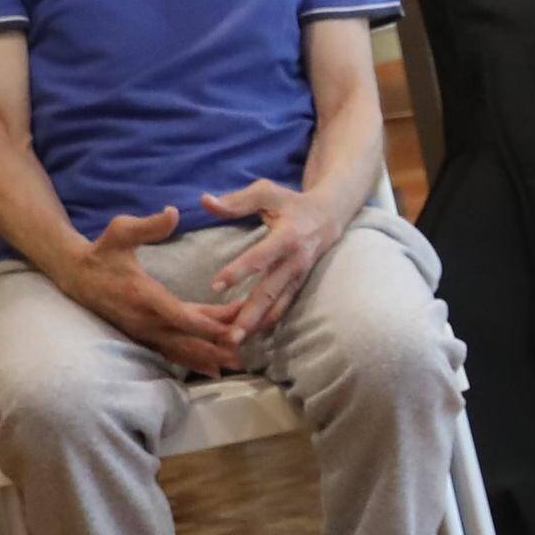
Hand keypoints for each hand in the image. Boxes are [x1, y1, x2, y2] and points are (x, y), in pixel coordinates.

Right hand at [68, 209, 251, 375]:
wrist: (75, 275)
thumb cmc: (102, 251)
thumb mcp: (120, 231)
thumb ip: (148, 225)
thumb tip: (173, 212)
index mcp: (143, 294)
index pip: (181, 316)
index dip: (208, 325)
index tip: (234, 329)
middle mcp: (144, 319)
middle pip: (186, 338)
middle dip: (216, 345)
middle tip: (246, 347)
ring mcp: (142, 331)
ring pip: (180, 349)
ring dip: (209, 356)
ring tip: (239, 362)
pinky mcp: (142, 336)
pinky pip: (171, 352)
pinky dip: (192, 361)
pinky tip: (214, 370)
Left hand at [198, 176, 343, 341]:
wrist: (329, 215)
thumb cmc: (291, 202)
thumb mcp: (267, 192)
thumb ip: (236, 201)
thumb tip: (204, 201)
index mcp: (287, 236)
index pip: (260, 257)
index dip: (238, 271)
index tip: (215, 286)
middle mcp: (295, 261)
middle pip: (270, 292)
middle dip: (250, 315)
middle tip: (229, 335)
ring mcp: (298, 277)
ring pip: (277, 306)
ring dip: (257, 326)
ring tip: (235, 342)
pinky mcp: (298, 285)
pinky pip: (282, 308)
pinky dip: (266, 323)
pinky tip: (250, 337)